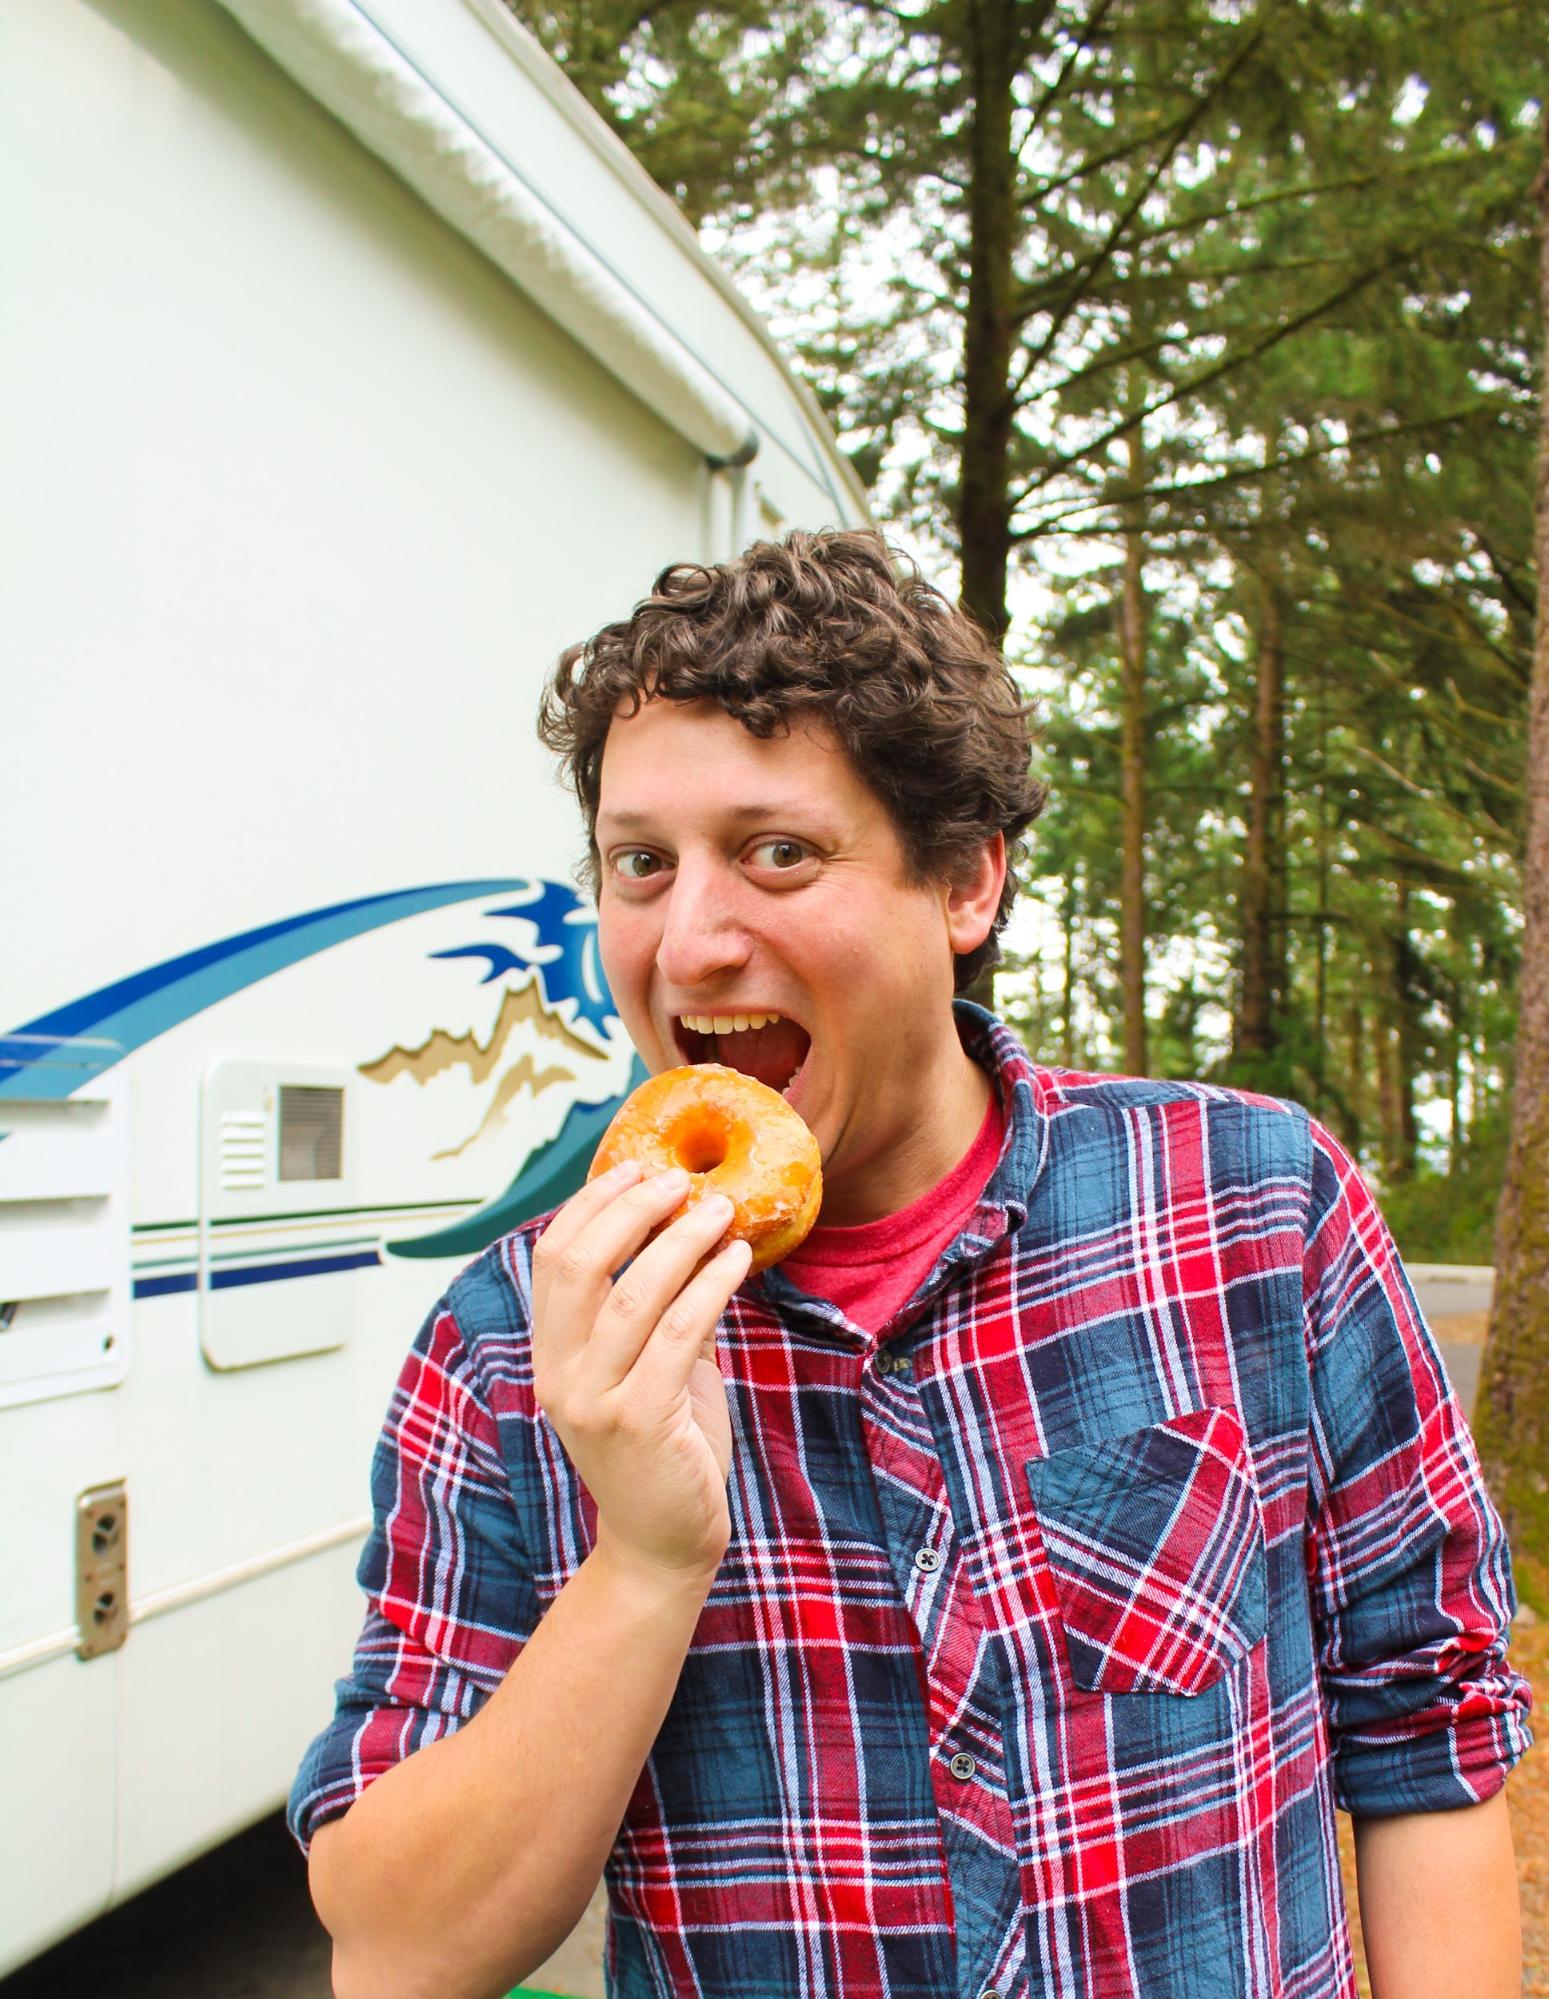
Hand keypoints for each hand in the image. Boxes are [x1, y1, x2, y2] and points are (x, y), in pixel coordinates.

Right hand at [531, 1163, 750, 1586]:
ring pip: (633, 1293)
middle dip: (631, 1210)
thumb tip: (689, 1231)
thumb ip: (655, 1312)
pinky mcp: (639, 1422)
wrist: (663, 1545)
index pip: (553, 1259)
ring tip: (723, 1210)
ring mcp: (595, 1400)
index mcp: (552, 1355)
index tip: (634, 1168)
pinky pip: (678, 1334)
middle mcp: (561, 1374)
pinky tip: (737, 1261)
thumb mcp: (648, 1370)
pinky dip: (710, 1286)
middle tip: (680, 1181)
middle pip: (579, 1264)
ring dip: (682, 1240)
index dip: (590, 1205)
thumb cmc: (664, 1450)